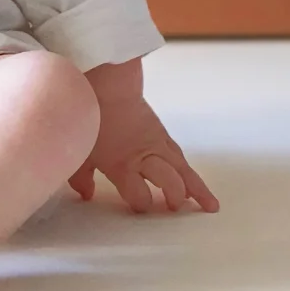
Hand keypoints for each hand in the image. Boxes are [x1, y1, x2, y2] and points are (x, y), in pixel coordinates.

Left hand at [69, 93, 218, 214]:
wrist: (105, 82)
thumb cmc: (89, 115)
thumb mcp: (79, 150)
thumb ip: (81, 177)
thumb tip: (87, 194)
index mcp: (122, 166)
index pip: (140, 196)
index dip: (142, 204)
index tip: (139, 206)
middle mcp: (144, 157)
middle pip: (169, 182)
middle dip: (174, 197)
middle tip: (173, 208)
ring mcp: (156, 143)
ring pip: (181, 169)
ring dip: (195, 188)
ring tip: (210, 206)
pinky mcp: (161, 133)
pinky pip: (179, 156)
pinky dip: (191, 173)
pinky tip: (198, 186)